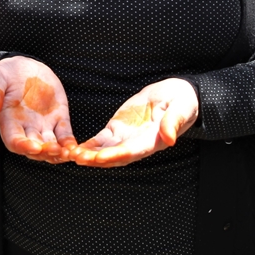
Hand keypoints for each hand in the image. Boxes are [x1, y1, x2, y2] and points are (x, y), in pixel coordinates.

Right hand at [0, 57, 74, 162]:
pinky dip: (69, 143)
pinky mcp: (58, 118)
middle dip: (44, 152)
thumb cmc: (4, 75)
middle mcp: (26, 128)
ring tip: (66, 153)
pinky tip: (74, 148)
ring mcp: (43, 125)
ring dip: (58, 152)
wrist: (22, 68)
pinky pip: (64, 135)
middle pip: (34, 148)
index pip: (14, 141)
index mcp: (9, 122)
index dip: (23, 146)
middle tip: (53, 151)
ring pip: (51, 145)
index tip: (33, 148)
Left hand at [71, 78, 197, 167]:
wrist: (177, 94)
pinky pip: (101, 140)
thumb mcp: (182, 108)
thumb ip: (173, 122)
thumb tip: (170, 140)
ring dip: (89, 155)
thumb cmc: (183, 102)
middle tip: (79, 159)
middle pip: (116, 155)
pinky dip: (88, 146)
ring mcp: (127, 137)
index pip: (133, 151)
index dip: (117, 155)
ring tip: (71, 156)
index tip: (101, 158)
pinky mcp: (118, 128)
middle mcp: (138, 144)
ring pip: (105, 150)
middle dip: (97, 159)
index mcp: (154, 140)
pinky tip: (74, 149)